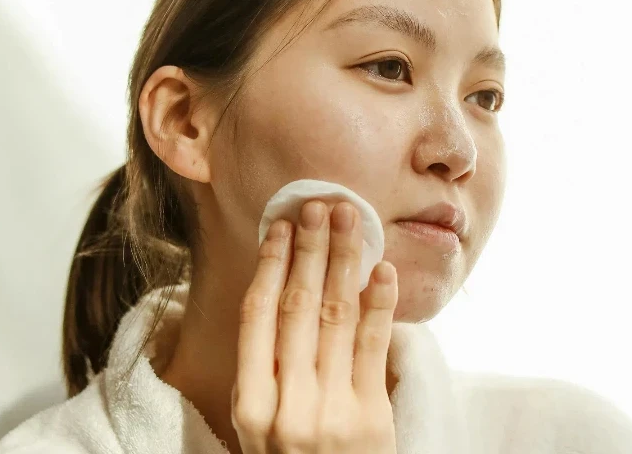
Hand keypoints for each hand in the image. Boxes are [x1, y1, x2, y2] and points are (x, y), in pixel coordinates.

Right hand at [232, 199, 398, 453]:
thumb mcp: (264, 426)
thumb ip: (270, 371)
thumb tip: (285, 292)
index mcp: (249, 404)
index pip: (257, 317)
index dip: (270, 266)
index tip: (280, 226)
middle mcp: (284, 405)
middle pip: (296, 307)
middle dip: (309, 250)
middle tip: (318, 206)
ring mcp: (329, 412)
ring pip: (335, 317)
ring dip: (343, 261)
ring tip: (351, 221)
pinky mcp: (371, 419)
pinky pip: (373, 347)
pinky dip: (378, 304)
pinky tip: (381, 269)